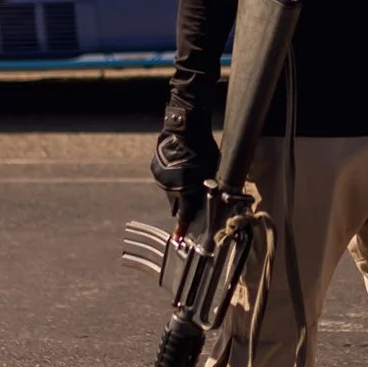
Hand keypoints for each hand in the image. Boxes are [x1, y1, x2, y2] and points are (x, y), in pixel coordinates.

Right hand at [151, 94, 218, 221]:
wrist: (185, 128)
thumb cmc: (204, 149)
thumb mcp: (211, 171)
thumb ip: (207, 189)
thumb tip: (209, 200)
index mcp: (185, 190)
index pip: (185, 214)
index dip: (183, 226)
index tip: (178, 237)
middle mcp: (170, 187)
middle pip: (178, 203)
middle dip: (186, 202)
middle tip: (194, 196)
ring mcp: (161, 178)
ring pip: (171, 191)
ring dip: (179, 189)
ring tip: (189, 175)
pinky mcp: (156, 168)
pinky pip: (166, 180)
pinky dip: (172, 178)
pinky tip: (181, 168)